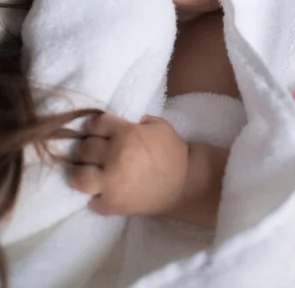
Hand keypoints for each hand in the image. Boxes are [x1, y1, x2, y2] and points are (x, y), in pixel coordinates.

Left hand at [68, 113, 188, 215]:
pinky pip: (92, 201)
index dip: (95, 127)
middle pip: (84, 148)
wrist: (185, 183)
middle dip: (87, 148)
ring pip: (78, 177)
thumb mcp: (159, 125)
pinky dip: (96, 197)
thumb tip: (122, 122)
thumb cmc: (173, 151)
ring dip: (80, 173)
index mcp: (125, 133)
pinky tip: (102, 193)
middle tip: (93, 152)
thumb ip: (138, 120)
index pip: (95, 124)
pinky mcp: (113, 204)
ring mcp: (111, 182)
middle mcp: (114, 156)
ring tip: (86, 173)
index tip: (97, 131)